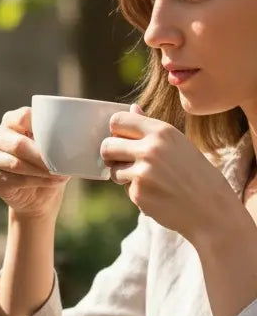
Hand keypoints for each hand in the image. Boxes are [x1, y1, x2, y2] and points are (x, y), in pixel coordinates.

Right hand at [0, 106, 69, 219]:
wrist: (40, 195)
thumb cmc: (50, 164)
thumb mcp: (56, 147)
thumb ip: (60, 137)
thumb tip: (82, 134)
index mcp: (12, 120)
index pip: (23, 116)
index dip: (42, 128)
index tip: (61, 140)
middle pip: (19, 144)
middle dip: (43, 157)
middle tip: (62, 165)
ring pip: (16, 164)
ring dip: (41, 171)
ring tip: (61, 175)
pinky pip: (15, 179)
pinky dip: (36, 181)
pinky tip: (51, 182)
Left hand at [101, 104, 237, 243]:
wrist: (210, 207)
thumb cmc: (193, 172)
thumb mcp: (177, 143)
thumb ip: (150, 127)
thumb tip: (132, 108)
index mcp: (161, 131)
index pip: (117, 121)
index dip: (115, 131)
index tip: (122, 139)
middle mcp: (150, 149)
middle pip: (107, 145)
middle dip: (111, 155)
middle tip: (124, 161)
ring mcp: (143, 172)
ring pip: (112, 169)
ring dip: (122, 175)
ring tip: (147, 178)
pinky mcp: (138, 193)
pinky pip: (124, 188)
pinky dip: (135, 191)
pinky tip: (155, 193)